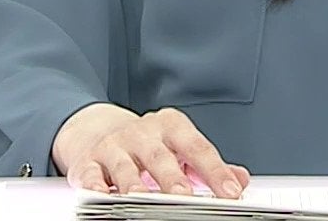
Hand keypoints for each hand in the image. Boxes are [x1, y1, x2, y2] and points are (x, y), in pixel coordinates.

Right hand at [52, 102, 251, 196]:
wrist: (100, 130)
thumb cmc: (149, 145)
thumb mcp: (179, 147)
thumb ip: (207, 165)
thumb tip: (240, 179)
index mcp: (171, 126)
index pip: (197, 147)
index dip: (215, 170)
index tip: (231, 192)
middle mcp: (143, 133)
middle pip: (160, 156)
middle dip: (172, 179)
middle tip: (185, 197)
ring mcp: (114, 147)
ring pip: (124, 166)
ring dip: (134, 184)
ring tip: (143, 200)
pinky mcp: (87, 163)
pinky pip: (90, 176)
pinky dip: (94, 187)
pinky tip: (102, 198)